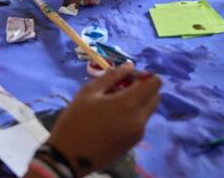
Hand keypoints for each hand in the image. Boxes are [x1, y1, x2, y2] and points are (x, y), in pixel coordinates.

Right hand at [46, 63, 160, 175]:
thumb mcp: (89, 92)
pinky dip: (133, 114)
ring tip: (113, 101)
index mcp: (129, 104)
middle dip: (143, 87)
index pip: (155, 83)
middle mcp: (140, 119)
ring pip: (148, 110)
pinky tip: (112, 116)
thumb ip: (111, 76)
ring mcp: (138, 133)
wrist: (69, 157)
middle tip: (120, 86)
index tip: (126, 76)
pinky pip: (140, 122)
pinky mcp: (133, 143)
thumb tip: (128, 66)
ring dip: (138, 101)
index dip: (144, 75)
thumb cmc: (76, 120)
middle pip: (155, 96)